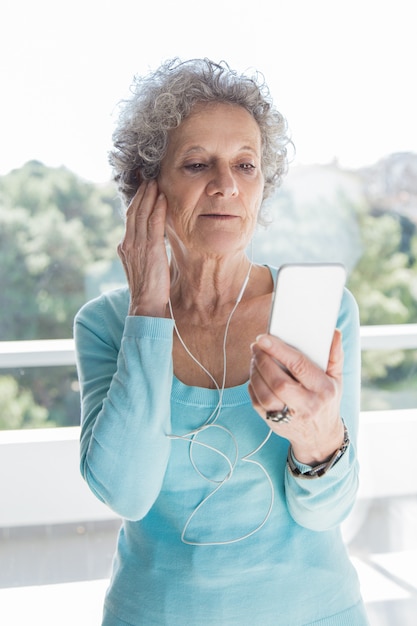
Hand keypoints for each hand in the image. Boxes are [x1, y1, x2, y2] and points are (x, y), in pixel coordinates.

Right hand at [118, 180, 169, 316]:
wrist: (145, 305)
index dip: (135, 201)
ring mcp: (136, 245)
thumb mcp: (142, 267)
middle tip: (147, 177)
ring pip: (141, 213)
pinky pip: (153, 222)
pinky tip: (162, 197)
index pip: (129, 218)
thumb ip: (144, 252)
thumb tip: (153, 242)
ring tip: (154, 181)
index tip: (142, 188)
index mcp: (124, 247)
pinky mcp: (149, 248)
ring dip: (149, 195)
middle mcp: (127, 243)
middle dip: (140, 193)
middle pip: (133, 211)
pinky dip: (157, 208)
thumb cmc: (148, 290)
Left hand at [248, 330, 344, 464]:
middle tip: (257, 346)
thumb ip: (334, 354)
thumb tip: (334, 332)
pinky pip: (257, 402)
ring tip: (255, 358)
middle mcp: (308, 405)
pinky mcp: (273, 422)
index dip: (280, 350)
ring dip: (255, 372)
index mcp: (324, 390)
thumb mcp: (336, 378)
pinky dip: (252, 385)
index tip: (265, 338)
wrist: (320, 436)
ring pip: (265, 394)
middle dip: (264, 361)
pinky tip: (255, 374)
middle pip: (279, 382)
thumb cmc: (326, 400)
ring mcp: (289, 417)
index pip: (300, 367)